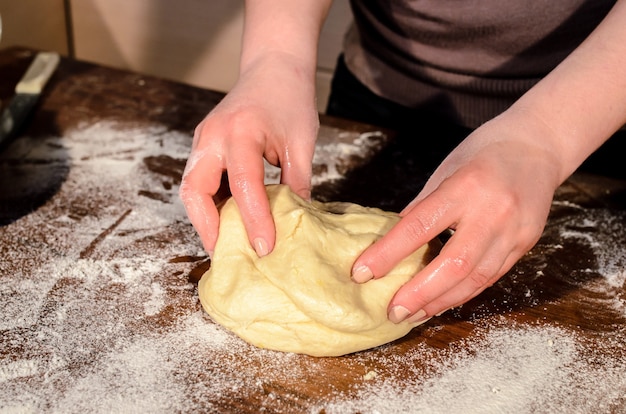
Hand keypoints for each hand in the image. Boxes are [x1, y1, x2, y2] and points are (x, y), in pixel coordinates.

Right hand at [179, 52, 318, 256]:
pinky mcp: (203, 145)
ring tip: (228, 244)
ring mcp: (203, 140)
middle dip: (209, 227)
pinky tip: (228, 220)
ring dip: (206, 219)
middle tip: (229, 254)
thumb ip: (298, 182)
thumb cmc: (290, 99)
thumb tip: (295, 223)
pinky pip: (198, 181)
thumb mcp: (302, 141)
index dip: (254, 220)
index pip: (243, 185)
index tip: (266, 248)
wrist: (273, 67)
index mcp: (240, 131)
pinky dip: (210, 204)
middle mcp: (212, 136)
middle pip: (195, 191)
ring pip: (191, 189)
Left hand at [351, 114, 562, 322]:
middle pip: (453, 264)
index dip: (387, 254)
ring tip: (414, 315)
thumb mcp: (446, 171)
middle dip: (419, 293)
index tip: (361, 273)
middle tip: (393, 313)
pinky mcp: (526, 243)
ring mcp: (514, 230)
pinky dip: (463, 292)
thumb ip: (421, 208)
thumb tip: (391, 243)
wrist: (538, 144)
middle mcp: (492, 212)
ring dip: (441, 301)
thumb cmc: (483, 152)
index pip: (418, 227)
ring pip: (475, 278)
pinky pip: (491, 276)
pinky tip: (442, 301)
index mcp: (464, 187)